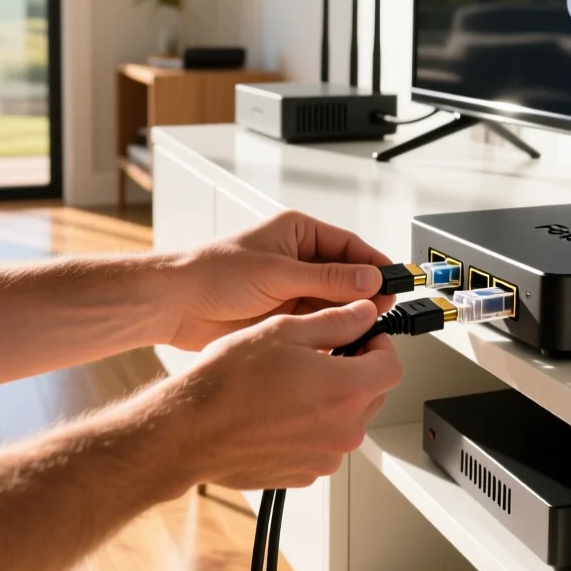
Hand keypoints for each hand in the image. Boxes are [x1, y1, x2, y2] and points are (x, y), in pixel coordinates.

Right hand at [151, 299, 401, 490]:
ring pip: (347, 420)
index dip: (379, 345)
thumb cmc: (229, 382)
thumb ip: (335, 322)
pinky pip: (323, 443)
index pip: (392, 366)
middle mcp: (344, 430)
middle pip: (372, 393)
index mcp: (346, 390)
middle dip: (355, 371)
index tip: (361, 337)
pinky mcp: (305, 473)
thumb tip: (364, 314)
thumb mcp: (284, 331)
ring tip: (291, 385)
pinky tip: (279, 411)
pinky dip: (312, 427)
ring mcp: (325, 457)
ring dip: (332, 400)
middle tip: (321, 356)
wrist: (189, 431)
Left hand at [163, 209, 395, 349]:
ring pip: (333, 301)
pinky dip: (330, 330)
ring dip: (348, 313)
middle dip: (364, 292)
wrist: (175, 305)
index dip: (373, 264)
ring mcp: (290, 289)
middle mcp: (296, 259)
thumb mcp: (278, 272)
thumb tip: (368, 278)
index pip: (348, 246)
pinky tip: (341, 337)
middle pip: (345, 275)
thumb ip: (327, 278)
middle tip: (384, 309)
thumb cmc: (212, 273)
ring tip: (366, 326)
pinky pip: (316, 322)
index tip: (395, 280)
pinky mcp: (282, 316)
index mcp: (297, 233)